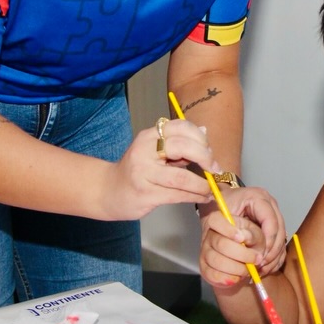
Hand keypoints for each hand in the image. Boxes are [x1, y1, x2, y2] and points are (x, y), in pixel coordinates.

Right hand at [102, 118, 219, 219]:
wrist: (108, 192)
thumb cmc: (137, 171)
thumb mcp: (154, 151)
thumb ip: (179, 144)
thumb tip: (204, 131)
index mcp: (149, 136)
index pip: (179, 127)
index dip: (199, 137)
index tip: (210, 150)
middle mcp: (144, 151)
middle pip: (182, 147)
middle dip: (205, 157)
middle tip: (215, 168)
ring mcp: (143, 173)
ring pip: (181, 177)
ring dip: (202, 184)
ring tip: (212, 188)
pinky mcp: (145, 194)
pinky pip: (177, 195)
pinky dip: (194, 196)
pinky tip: (202, 197)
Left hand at [199, 186, 286, 274]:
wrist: (220, 203)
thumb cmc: (219, 208)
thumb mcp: (220, 215)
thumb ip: (231, 227)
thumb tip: (241, 241)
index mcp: (259, 198)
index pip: (271, 221)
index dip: (268, 240)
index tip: (260, 255)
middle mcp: (270, 205)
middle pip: (279, 230)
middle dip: (272, 251)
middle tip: (261, 264)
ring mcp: (275, 215)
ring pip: (282, 238)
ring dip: (274, 256)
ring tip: (262, 269)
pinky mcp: (275, 226)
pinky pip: (280, 243)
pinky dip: (275, 257)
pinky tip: (265, 268)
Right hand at [199, 211, 264, 288]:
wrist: (244, 264)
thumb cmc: (251, 245)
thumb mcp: (257, 236)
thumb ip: (252, 234)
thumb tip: (244, 236)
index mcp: (222, 222)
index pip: (216, 220)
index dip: (227, 229)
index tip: (242, 239)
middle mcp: (210, 236)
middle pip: (220, 244)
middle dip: (242, 254)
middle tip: (256, 259)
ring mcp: (205, 253)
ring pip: (217, 261)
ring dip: (237, 268)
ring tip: (249, 270)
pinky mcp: (205, 269)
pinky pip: (212, 275)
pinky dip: (227, 278)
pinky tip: (238, 277)